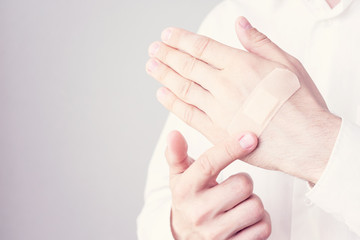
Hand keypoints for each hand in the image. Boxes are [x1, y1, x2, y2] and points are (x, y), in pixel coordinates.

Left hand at [146, 17, 340, 183]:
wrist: (306, 141)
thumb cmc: (301, 103)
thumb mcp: (287, 63)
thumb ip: (260, 42)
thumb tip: (240, 23)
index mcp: (242, 65)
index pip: (202, 47)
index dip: (181, 40)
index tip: (167, 36)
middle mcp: (225, 85)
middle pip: (188, 66)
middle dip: (168, 55)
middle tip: (153, 49)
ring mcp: (218, 109)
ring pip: (184, 88)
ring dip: (165, 76)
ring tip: (152, 66)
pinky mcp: (216, 132)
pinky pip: (188, 115)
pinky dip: (173, 103)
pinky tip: (162, 94)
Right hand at [166, 130, 270, 239]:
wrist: (185, 236)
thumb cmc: (188, 199)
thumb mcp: (179, 176)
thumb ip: (177, 153)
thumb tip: (174, 133)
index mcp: (185, 189)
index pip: (209, 164)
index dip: (231, 148)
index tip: (250, 137)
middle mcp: (199, 212)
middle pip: (243, 184)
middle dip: (244, 182)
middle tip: (233, 186)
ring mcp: (216, 233)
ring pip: (256, 206)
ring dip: (253, 202)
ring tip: (238, 203)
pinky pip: (263, 227)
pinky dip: (260, 221)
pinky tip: (245, 220)